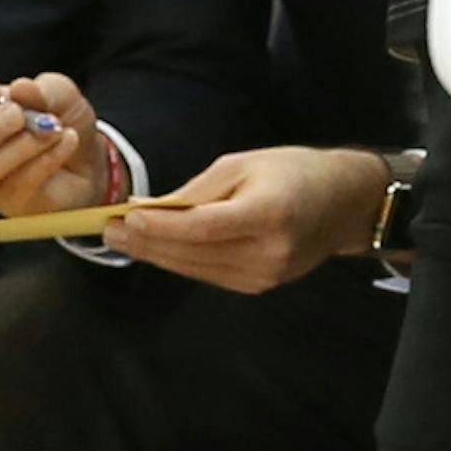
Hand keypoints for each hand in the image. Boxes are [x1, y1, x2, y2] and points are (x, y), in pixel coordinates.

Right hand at [0, 72, 108, 217]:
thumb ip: (40, 90)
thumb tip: (20, 88)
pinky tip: (67, 141)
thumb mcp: (57, 94)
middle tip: (18, 115)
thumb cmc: (59, 121)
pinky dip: (47, 158)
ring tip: (54, 127)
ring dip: (23, 144)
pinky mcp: (12, 204)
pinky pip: (19, 184)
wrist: (90, 158)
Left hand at [118, 147, 389, 293]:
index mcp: (268, 213)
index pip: (202, 227)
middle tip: (106, 230)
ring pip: (195, 268)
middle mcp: (267, 252)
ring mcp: (264, 276)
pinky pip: (208, 274)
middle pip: (192, 253)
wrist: (343, 203)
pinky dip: (181, 261)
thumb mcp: (245, 163)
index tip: (124, 217)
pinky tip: (158, 248)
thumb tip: (148, 208)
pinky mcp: (258, 286)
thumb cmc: (294, 171)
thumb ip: (197, 190)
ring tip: (123, 239)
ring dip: (156, 254)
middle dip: (146, 242)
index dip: (160, 226)